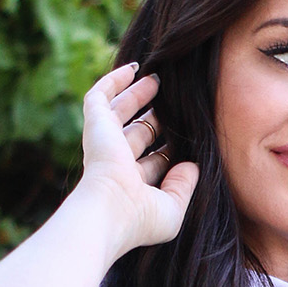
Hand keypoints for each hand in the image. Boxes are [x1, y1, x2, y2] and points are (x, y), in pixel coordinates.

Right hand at [74, 61, 199, 255]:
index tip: (187, 135)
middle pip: (138, 133)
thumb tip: (192, 165)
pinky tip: (133, 68)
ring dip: (137, 95)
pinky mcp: (95, 124)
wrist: (109, 209)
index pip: (152, 161)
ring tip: (157, 79)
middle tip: (172, 102)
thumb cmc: (140, 218)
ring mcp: (104, 142)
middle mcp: (117, 163)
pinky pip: (101, 95)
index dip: (168, 148)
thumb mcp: (172, 209)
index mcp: (133, 185)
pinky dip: (114, 80)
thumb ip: (184, 187)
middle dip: (154, 117)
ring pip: (120, 112)